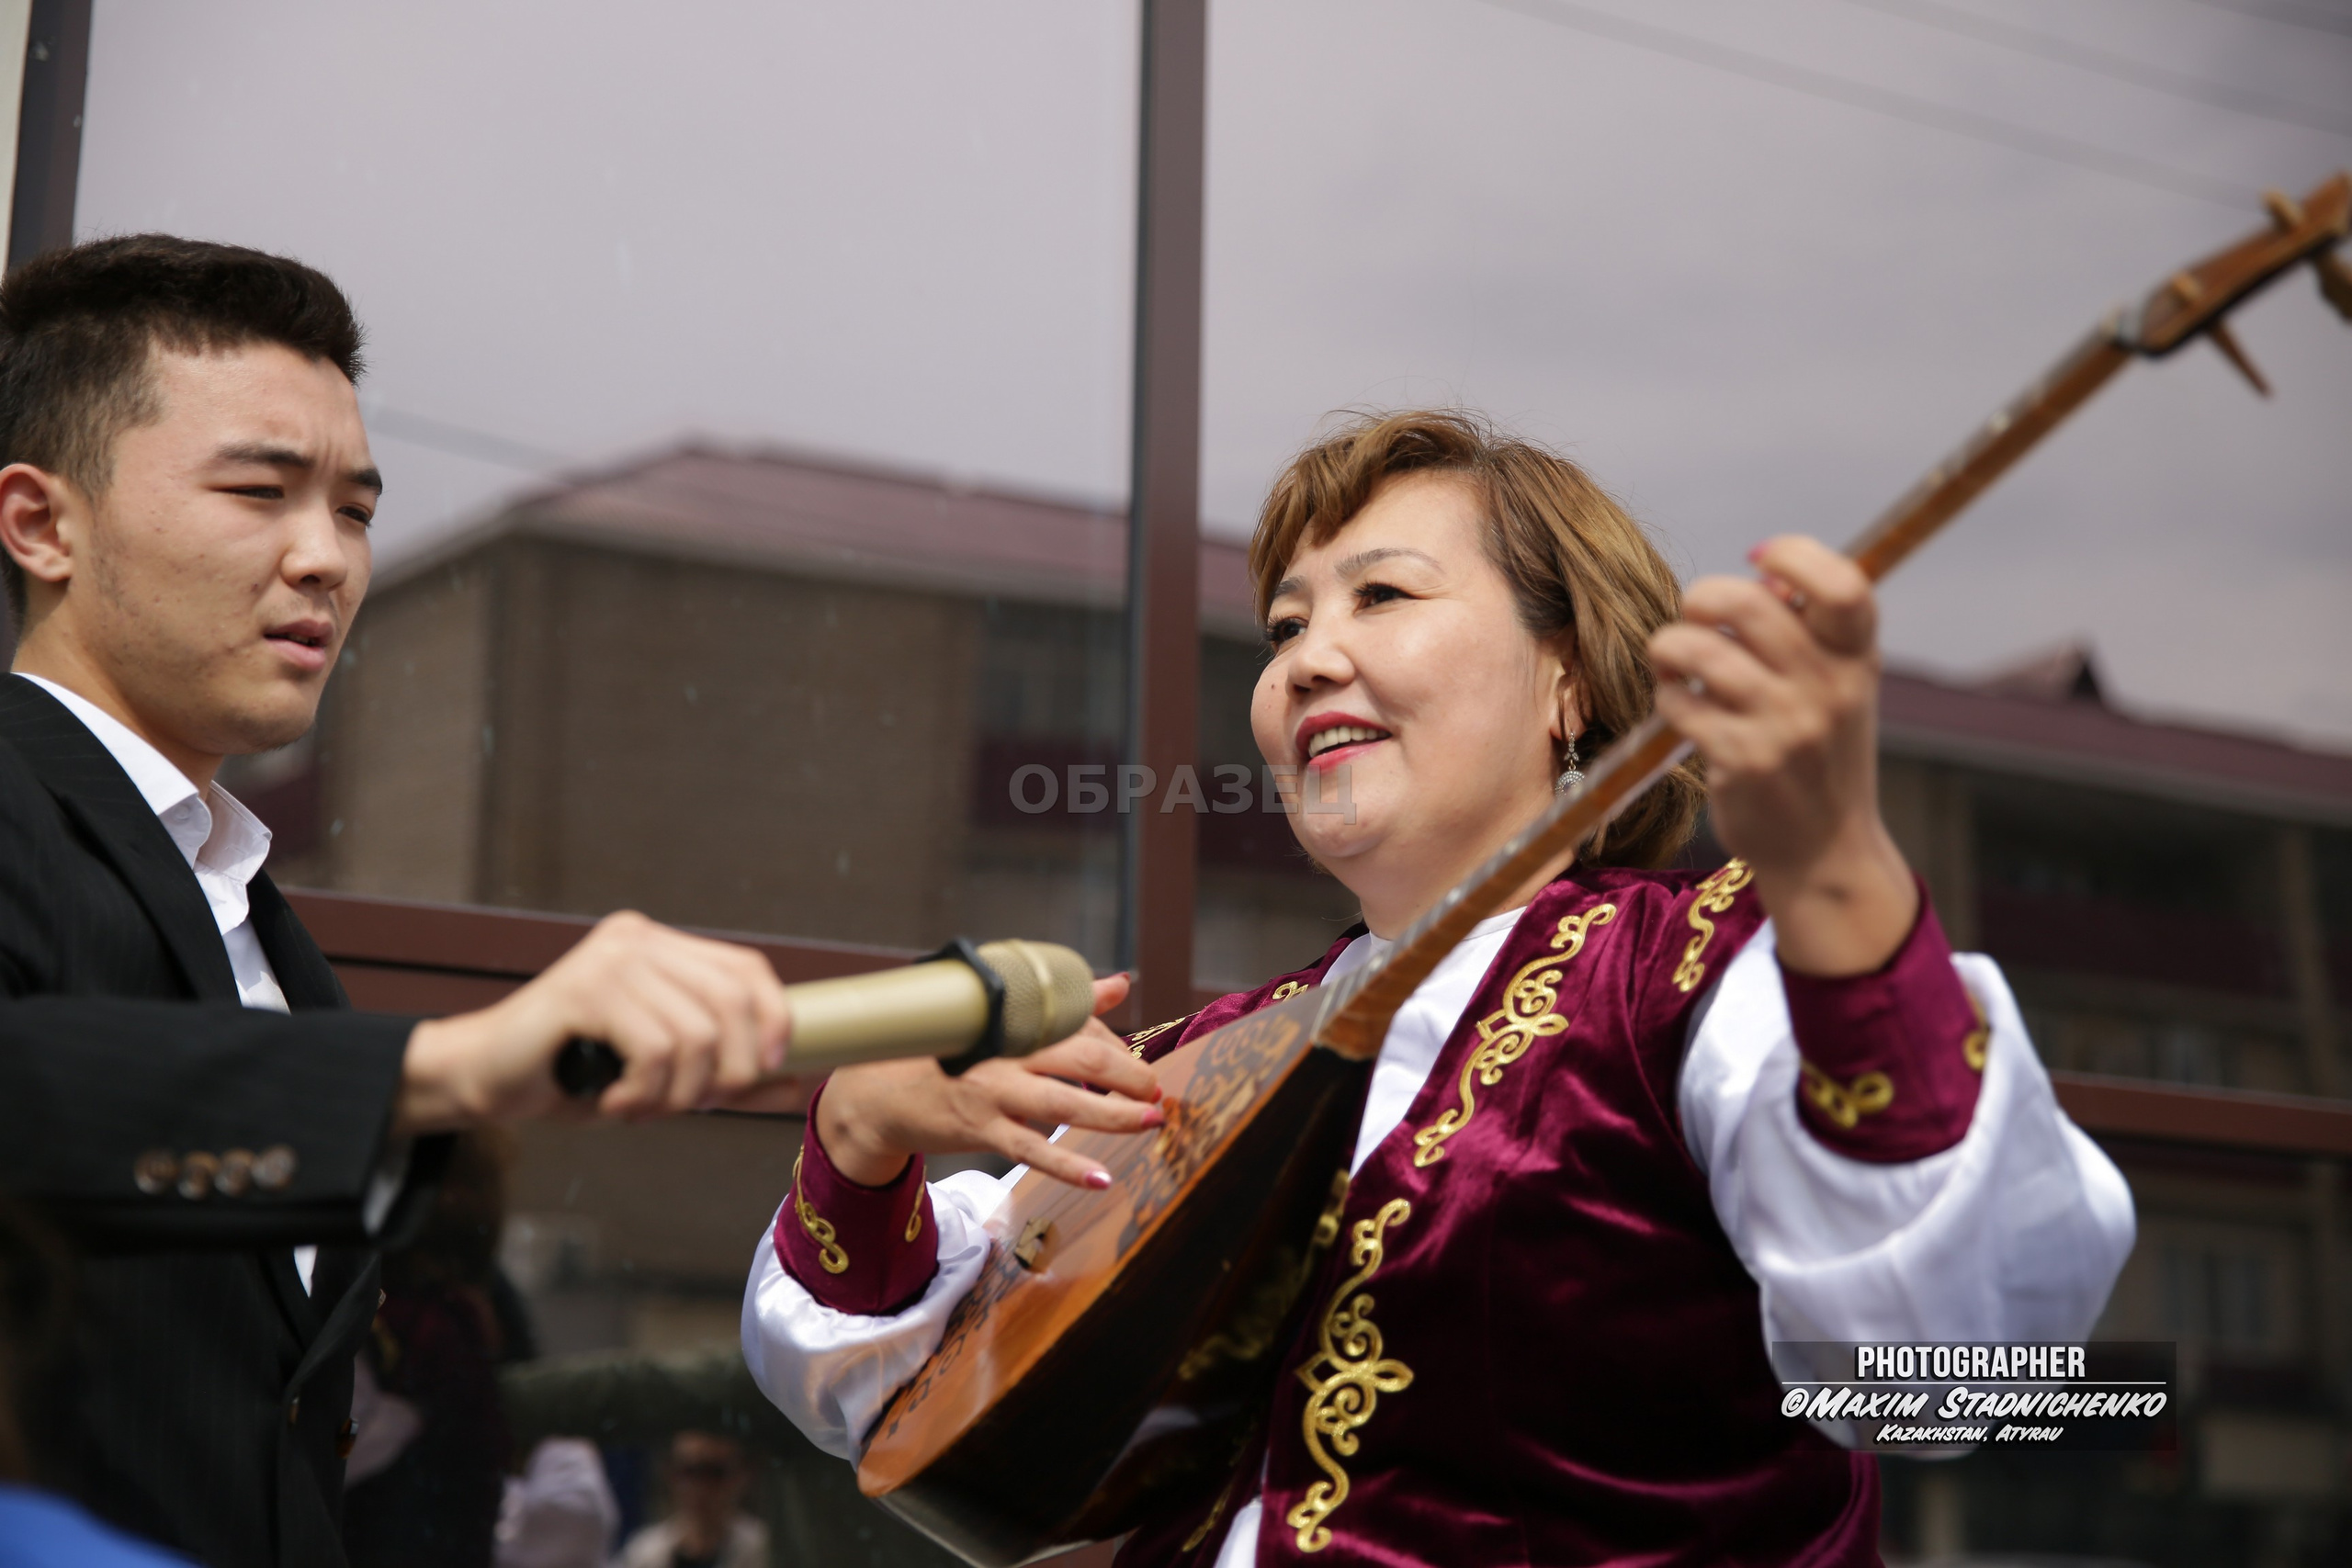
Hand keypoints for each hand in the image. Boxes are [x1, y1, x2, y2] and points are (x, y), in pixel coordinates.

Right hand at [397, 911, 797, 1132]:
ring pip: (696, 1036)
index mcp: (661, 947)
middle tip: (692, 1105)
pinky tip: (616, 1101)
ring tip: (642, 1106)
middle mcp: (639, 940)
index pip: (747, 969)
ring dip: (678, 1092)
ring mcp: (610, 959)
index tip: (770, 1069)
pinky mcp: (583, 988)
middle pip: (731, 1004)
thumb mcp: (664, 1077)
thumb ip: (726, 1076)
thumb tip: (798, 1084)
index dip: (775, 1019)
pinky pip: (655, 1049)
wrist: (483, 1079)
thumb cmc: (573, 1075)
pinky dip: (645, 1092)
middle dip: (729, 1071)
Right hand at [813, 972, 1164, 1189]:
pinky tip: (1102, 1178)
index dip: (1115, 1045)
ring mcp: (993, 1091)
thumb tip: (1121, 984)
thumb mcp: (1000, 1017)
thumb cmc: (949, 1049)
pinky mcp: (980, 1129)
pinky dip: (1069, 1165)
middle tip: (1157, 1090)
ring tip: (1152, 1120)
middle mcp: (1006, 1050)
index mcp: (1014, 1017)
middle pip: (1081, 1058)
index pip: (1080, 1024)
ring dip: (1115, 1115)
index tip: (1132, 1064)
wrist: (878, 1090)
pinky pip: (1032, 1150)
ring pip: (1065, 1103)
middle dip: (1128, 1074)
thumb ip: (1065, 1003)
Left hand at [1647, 535, 1917, 975]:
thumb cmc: (1819, 755)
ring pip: (1698, 651)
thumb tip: (1759, 573)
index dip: (1795, 554)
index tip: (1759, 558)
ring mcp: (1785, 726)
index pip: (1844, 585)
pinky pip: (1678, 703)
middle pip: (1748, 604)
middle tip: (1694, 617)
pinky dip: (1667, 698)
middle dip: (1702, 598)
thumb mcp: (1837, 689)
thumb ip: (1807, 633)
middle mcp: (1828, 689)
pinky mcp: (1743, 761)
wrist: (1825, 850)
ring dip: (1669, 647)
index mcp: (1857, 659)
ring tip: (1673, 662)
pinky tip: (1681, 710)